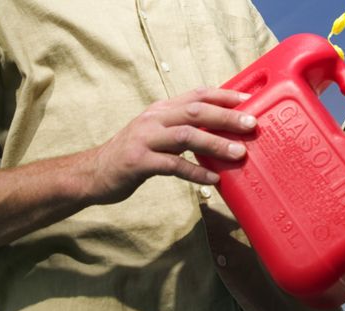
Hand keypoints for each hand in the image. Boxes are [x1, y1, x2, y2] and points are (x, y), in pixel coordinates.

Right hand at [88, 87, 256, 204]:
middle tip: (251, 125)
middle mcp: (153, 119)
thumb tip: (218, 133)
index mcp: (160, 110)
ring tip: (238, 153)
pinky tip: (213, 180)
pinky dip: (195, 172)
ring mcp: (145, 139)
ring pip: (186, 136)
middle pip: (196, 112)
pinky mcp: (138, 162)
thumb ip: (181, 129)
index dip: (223, 96)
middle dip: (226, 117)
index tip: (248, 101)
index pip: (196, 95)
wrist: (93, 173)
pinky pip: (172, 165)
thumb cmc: (131, 156)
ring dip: (215, 143)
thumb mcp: (155, 134)